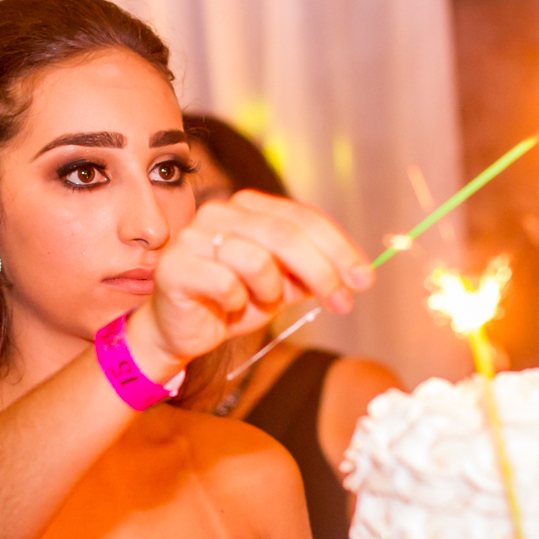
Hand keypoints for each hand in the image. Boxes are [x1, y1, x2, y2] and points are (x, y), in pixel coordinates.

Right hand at [137, 190, 373, 367]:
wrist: (178, 331)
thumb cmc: (229, 303)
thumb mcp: (280, 287)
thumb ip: (309, 274)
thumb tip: (354, 275)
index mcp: (248, 207)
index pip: (303, 217)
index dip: (339, 248)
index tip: (363, 280)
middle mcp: (219, 212)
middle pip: (285, 234)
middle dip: (322, 271)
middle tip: (341, 302)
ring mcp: (193, 237)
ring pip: (257, 259)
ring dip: (271, 291)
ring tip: (262, 304)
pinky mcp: (175, 267)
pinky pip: (226, 283)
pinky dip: (238, 302)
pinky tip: (230, 308)